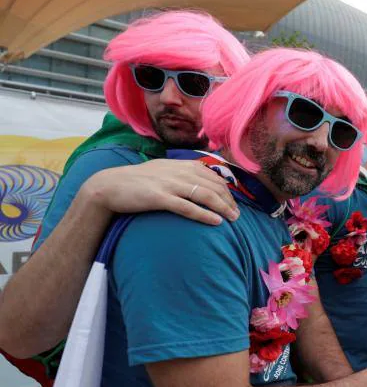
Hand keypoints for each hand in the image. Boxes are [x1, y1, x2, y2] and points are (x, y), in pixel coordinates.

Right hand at [81, 159, 238, 225]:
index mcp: (180, 165)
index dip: (226, 189)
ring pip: (205, 195)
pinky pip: (187, 207)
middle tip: (238, 215)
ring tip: (233, 219)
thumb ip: (180, 174)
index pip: (212, 175)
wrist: (108, 186)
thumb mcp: (162, 171)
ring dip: (223, 208)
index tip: (234, 202)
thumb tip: (199, 181)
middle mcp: (178, 172)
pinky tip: (216, 222)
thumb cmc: (136, 181)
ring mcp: (169, 184)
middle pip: (213, 185)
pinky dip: (204, 214)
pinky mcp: (160, 198)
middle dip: (229, 200)